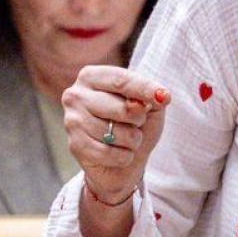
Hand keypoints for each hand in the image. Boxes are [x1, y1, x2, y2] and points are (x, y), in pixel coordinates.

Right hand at [61, 65, 169, 203]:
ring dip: (132, 141)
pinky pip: (109, 153)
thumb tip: (159, 96)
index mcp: (92, 76)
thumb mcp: (149, 105)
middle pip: (121, 108)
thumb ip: (151, 97)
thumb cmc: (135, 124)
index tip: (166, 98)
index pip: (121, 81)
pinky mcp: (74, 145)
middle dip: (138, 120)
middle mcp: (76, 95)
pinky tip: (118, 153)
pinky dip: (123, 156)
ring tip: (126, 139)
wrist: (123, 160)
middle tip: (136, 123)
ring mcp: (72, 120)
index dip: (145, 89)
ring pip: (116, 133)